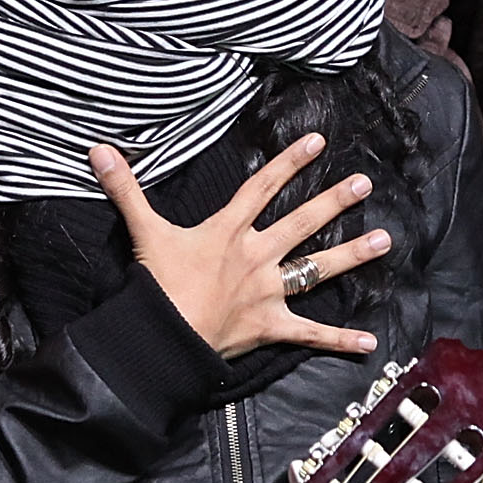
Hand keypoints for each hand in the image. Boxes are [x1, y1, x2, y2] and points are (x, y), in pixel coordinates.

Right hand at [93, 136, 386, 358]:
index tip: (318, 141)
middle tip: (365, 183)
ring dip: (352, 256)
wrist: (164, 335)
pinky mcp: (272, 326)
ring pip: (317, 270)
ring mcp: (269, 291)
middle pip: (302, 222)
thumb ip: (125, 189)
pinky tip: (369, 341)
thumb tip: (98, 150)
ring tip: (384, 241)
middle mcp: (257, 256)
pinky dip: (339, 339)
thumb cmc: (157, 282)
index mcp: (230, 231)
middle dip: (334, 201)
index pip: (263, 187)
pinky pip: (311, 334)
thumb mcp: (143, 230)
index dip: (290, 162)